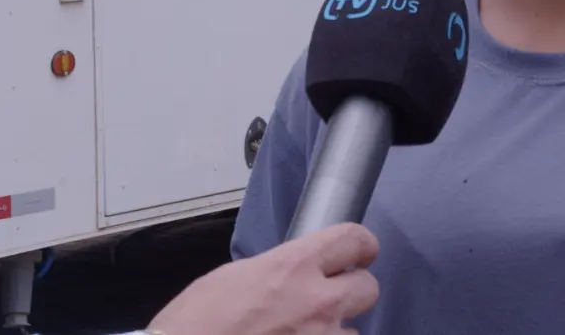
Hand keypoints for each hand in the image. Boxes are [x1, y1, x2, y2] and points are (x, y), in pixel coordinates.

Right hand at [147, 222, 380, 334]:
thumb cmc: (196, 323)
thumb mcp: (234, 276)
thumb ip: (276, 271)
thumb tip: (293, 274)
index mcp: (293, 266)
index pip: (354, 240)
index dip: (360, 246)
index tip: (357, 253)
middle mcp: (317, 302)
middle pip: (368, 287)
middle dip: (351, 291)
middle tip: (329, 298)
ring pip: (354, 332)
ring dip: (334, 332)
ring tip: (302, 334)